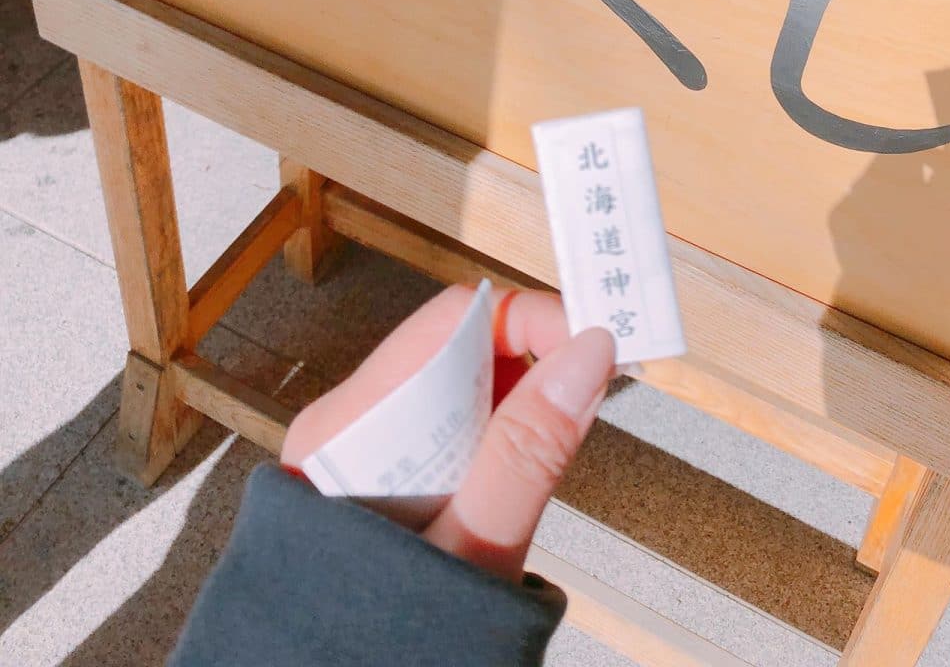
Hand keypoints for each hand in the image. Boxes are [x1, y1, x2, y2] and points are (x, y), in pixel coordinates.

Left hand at [281, 286, 614, 581]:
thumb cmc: (396, 638)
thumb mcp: (478, 547)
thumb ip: (530, 449)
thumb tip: (587, 353)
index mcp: (350, 425)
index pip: (453, 321)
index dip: (531, 320)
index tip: (594, 346)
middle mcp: (349, 420)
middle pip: (456, 345)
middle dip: (530, 361)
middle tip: (590, 394)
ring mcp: (364, 445)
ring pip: (458, 382)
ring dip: (516, 399)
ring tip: (552, 444)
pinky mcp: (385, 472)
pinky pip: (448, 421)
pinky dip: (494, 431)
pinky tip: (514, 471)